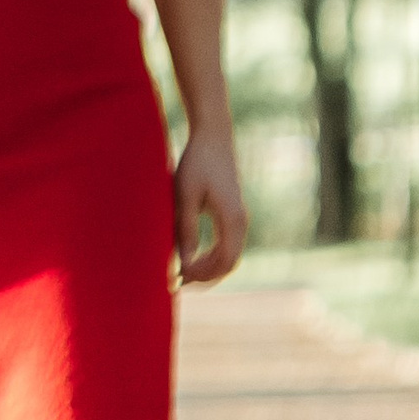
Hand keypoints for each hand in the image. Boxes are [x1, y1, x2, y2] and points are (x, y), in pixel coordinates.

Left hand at [174, 124, 245, 283]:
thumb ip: (185, 230)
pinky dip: (211, 257)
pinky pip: (226, 245)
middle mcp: (241, 221)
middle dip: (205, 276)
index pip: (224, 261)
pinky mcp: (232, 214)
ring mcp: (239, 218)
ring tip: (182, 273)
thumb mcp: (185, 197)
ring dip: (208, 268)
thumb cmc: (196, 163)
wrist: (213, 137)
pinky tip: (191, 258)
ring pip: (229, 256)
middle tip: (178, 282)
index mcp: (232, 218)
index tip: (179, 278)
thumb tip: (183, 263)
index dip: (203, 275)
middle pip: (228, 263)